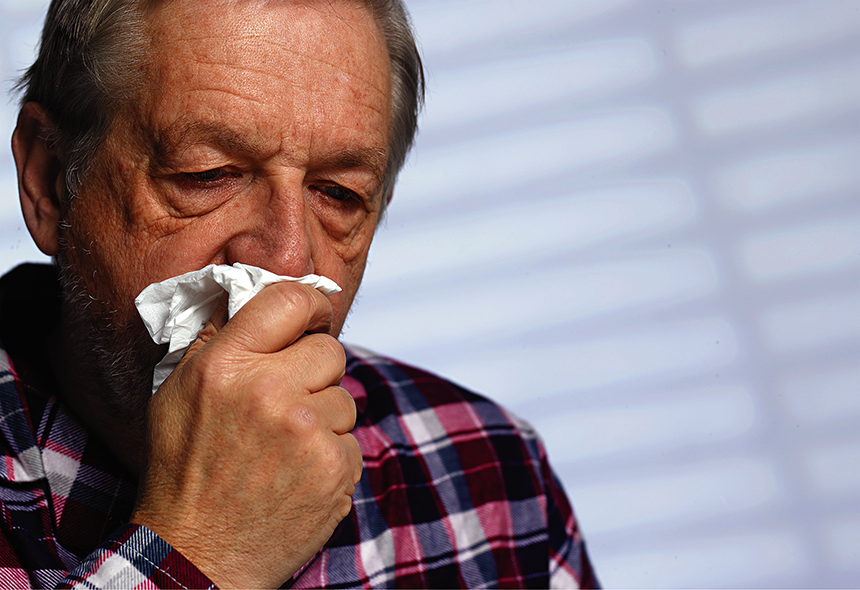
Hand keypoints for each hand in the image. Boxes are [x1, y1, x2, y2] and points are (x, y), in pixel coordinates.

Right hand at [131, 282, 362, 588]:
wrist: (198, 553)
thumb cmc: (185, 470)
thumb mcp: (177, 392)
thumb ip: (215, 336)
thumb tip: (246, 288)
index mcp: (226, 365)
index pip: (290, 299)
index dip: (310, 303)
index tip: (313, 316)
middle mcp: (268, 391)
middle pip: (330, 349)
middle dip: (315, 370)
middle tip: (288, 399)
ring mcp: (306, 431)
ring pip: (344, 396)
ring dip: (323, 417)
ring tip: (283, 447)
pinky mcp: (333, 467)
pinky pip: (351, 439)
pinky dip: (330, 455)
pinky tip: (297, 474)